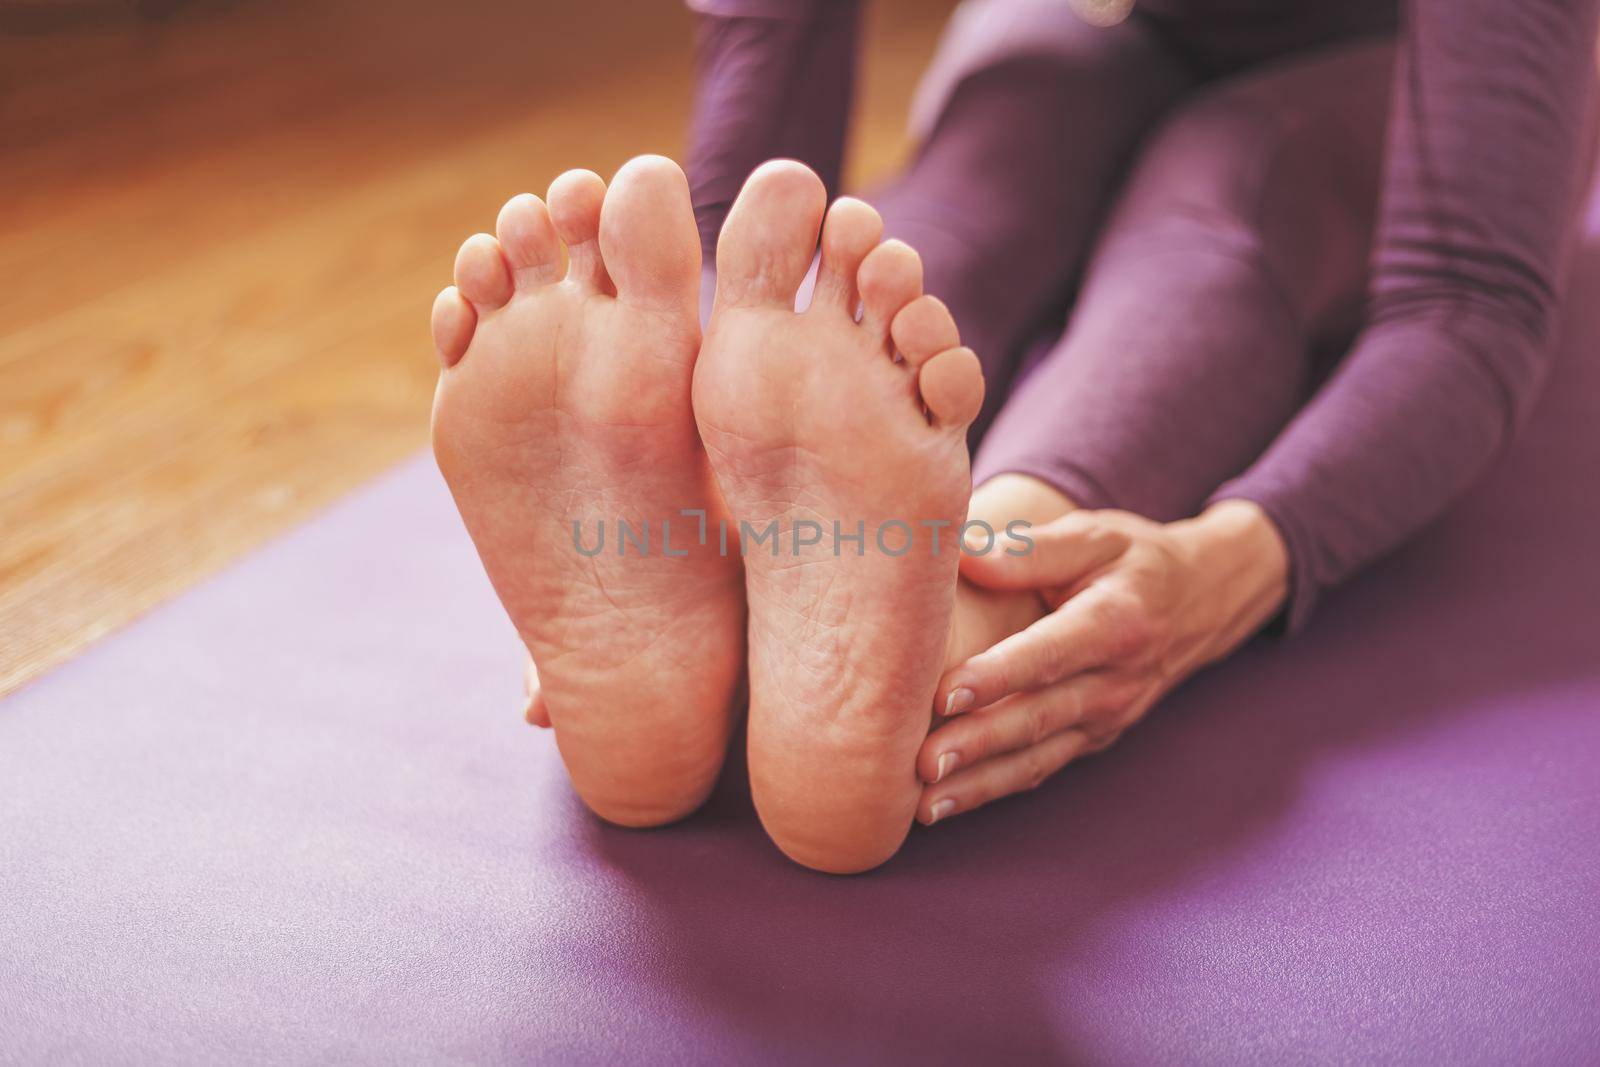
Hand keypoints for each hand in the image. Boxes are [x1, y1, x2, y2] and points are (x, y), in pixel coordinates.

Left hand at [916, 500, 1289, 824]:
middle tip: (923, 764)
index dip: (998, 676)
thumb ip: (1031, 551)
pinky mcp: (1094, 739)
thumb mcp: (1097, 538)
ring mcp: (1107, 718)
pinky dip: (995, 789)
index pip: (1049, 654)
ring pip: (1037, 757)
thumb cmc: (1135, 562)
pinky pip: (1041, 768)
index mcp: (1115, 622)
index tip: (945, 694)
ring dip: (980, 784)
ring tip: (926, 804)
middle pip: (1039, 717)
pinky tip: (947, 804)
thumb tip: (963, 555)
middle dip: (979, 744)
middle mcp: (1115, 680)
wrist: (1205, 602)